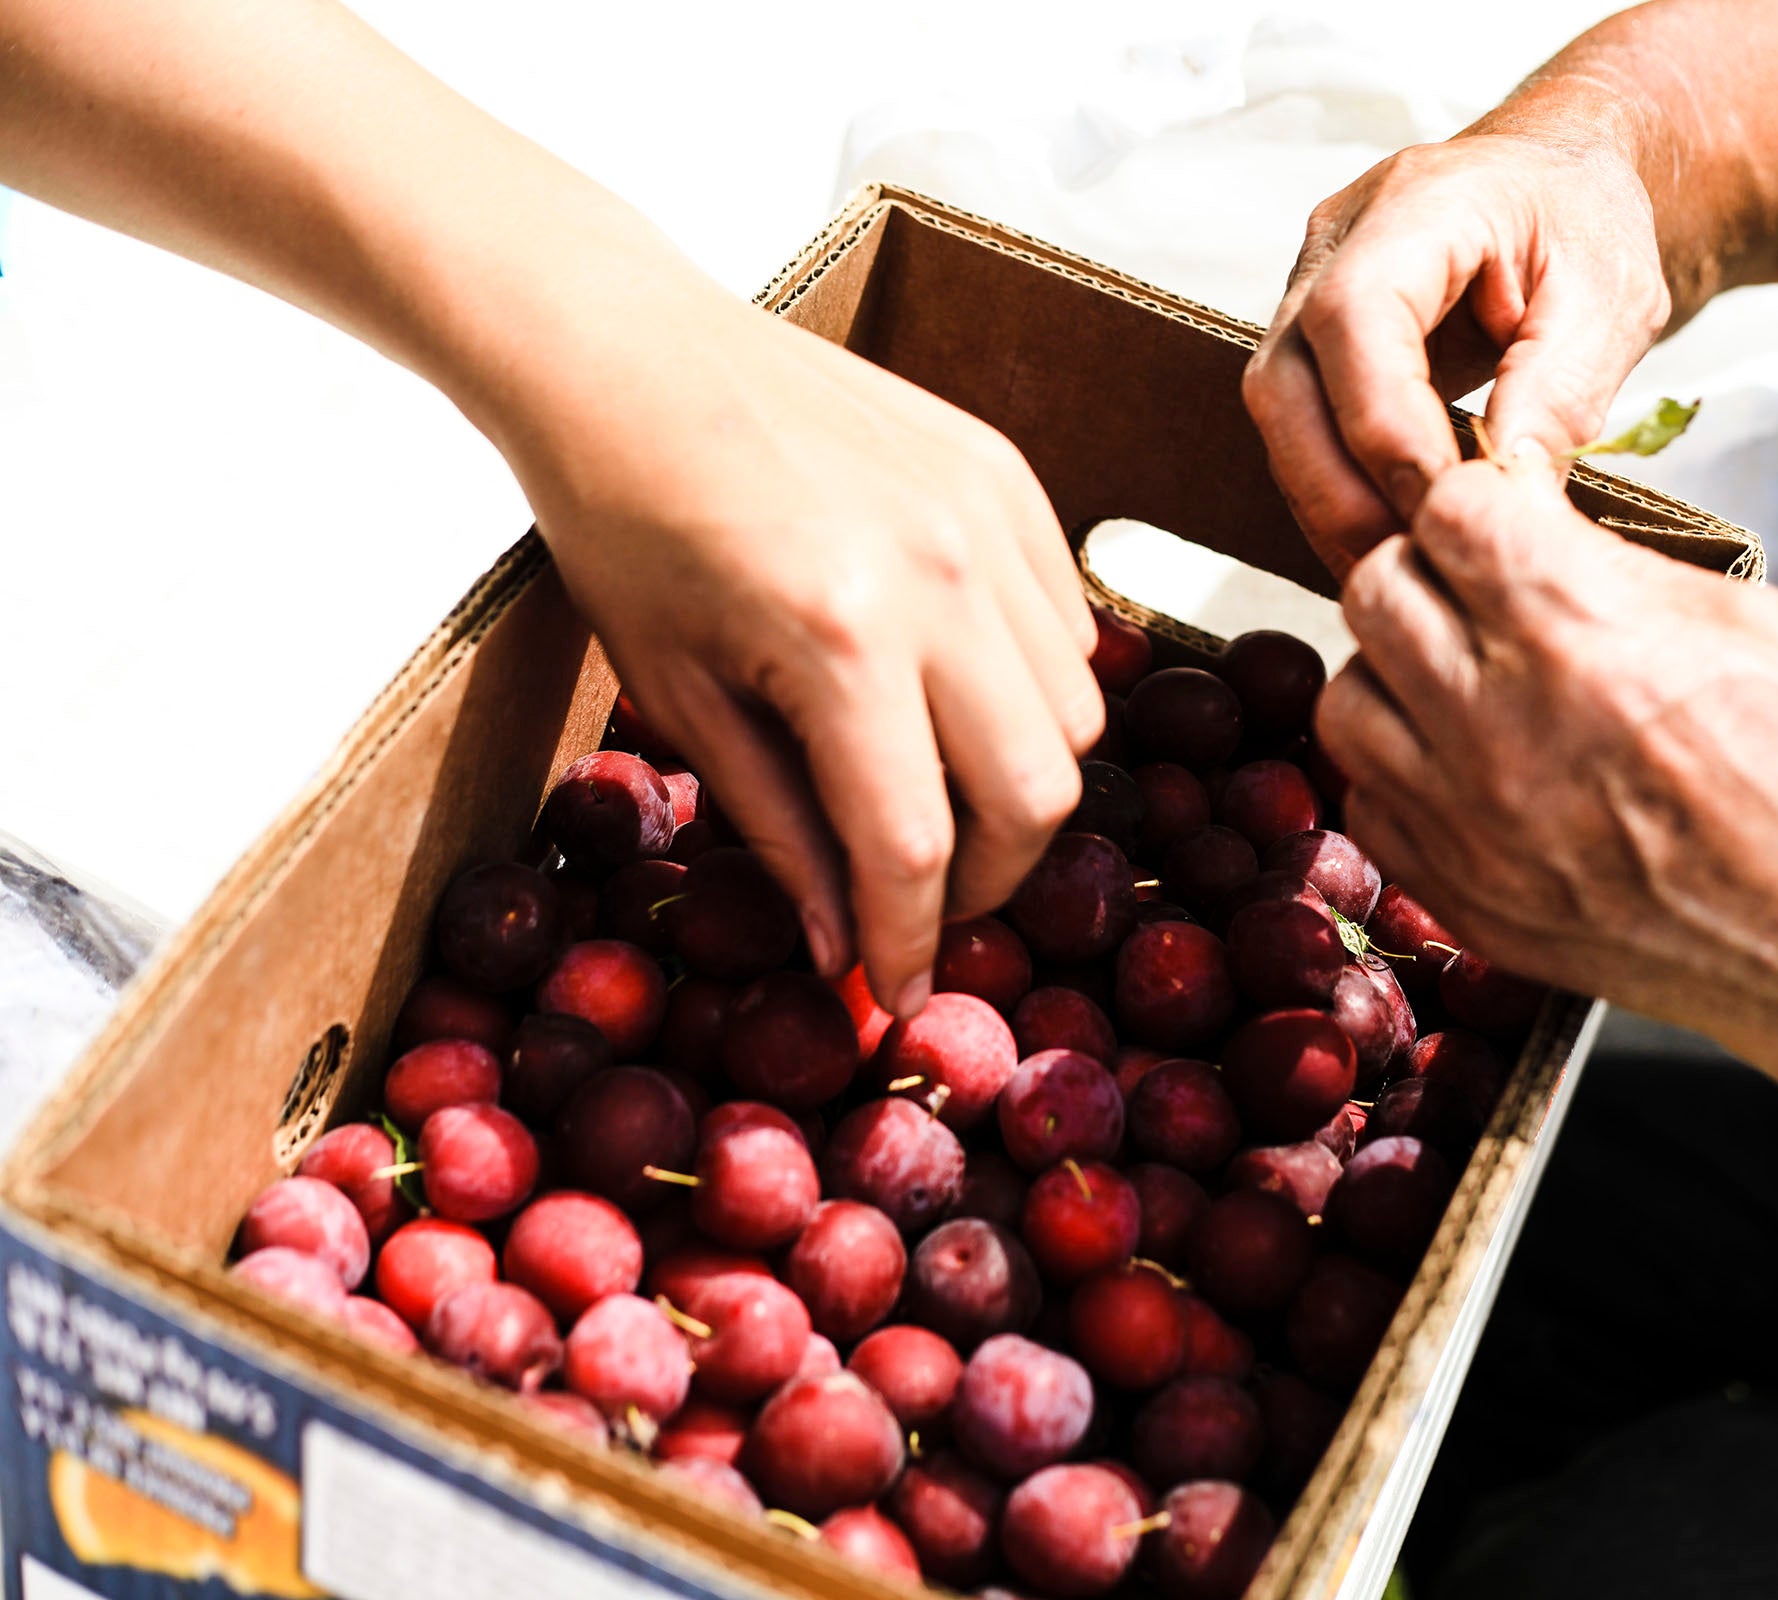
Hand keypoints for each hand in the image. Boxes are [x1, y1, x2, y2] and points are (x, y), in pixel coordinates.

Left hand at [495, 287, 1101, 1016]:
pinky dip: (1030, 686)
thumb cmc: (623, 524)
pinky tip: (953, 690)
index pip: (919, 842)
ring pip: (1074, 713)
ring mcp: (989, 516)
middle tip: (924, 901)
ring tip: (936, 791)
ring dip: (1018, 781)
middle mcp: (940, 574)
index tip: (900, 992)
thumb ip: (779, 829)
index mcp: (839, 636)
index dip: (912, 938)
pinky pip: (1069, 625)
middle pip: (1037, 792)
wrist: (626, 351)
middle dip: (989, 879)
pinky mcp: (1009, 476)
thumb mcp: (679, 698)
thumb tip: (843, 949)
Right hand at [1242, 126, 1671, 574]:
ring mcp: (1309, 291)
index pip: (1355, 318)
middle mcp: (1336, 243)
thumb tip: (1503, 496)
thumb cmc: (1585, 217)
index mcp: (1416, 204)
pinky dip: (1338, 491)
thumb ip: (1559, 394)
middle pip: (1283, 380)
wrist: (1562, 180)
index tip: (1440, 504)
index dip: (1384, 424)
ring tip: (1402, 565)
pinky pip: (1301, 426)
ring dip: (1330, 502)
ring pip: (1278, 414)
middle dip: (1337, 487)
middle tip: (1409, 560)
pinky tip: (1389, 535)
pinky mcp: (1314, 342)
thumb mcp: (1612, 300)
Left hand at [1315, 463, 1777, 1129]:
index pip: (1446, 509)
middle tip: (1483, 591)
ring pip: (1348, 698)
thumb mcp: (1742, 619)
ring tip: (1463, 680)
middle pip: (1375, 590)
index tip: (1511, 518)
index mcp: (1580, 630)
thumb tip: (1539, 519)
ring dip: (1395, 672)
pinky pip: (1370, 801)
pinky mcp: (1461, 895)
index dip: (1480, 501)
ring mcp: (1468, 819)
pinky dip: (1402, 772)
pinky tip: (1467, 766)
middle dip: (1426, 570)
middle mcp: (1499, 721)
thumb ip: (1617, 562)